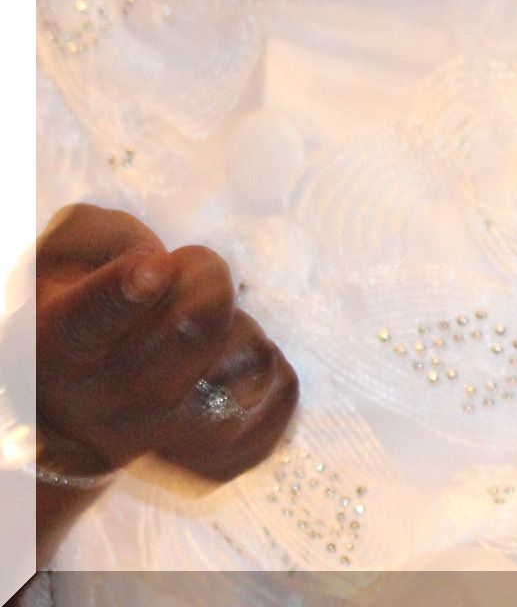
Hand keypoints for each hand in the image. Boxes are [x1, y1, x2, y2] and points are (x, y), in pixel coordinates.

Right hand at [33, 205, 298, 486]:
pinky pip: (276, 406)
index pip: (90, 322)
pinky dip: (279, 378)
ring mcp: (157, 441)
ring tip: (210, 336)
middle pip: (194, 325)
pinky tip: (250, 366)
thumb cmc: (87, 307)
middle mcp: (102, 404)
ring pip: (246, 364)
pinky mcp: (206, 460)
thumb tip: (155, 263)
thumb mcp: (69, 255)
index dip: (126, 293)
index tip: (154, 267)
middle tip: (190, 280)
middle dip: (210, 283)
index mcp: (58, 346)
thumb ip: (106, 235)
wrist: (80, 410)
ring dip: (245, 333)